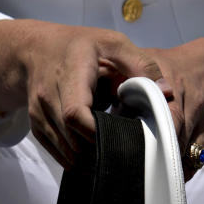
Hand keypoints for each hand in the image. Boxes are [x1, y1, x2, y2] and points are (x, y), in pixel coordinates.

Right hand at [0, 19, 162, 167]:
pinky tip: (95, 155)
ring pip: (65, 151)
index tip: (121, 136)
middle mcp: (48, 96)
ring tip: (114, 154)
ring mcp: (39, 114)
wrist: (36, 49)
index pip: (75, 114)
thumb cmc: (80, 46)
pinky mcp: (36, 126)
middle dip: (100, 151)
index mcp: (70, 74)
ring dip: (90, 159)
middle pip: (72, 139)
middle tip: (127, 152)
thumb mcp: (113, 44)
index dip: (97, 133)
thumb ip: (141, 65)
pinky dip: (76, 159)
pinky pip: (57, 153)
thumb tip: (166, 92)